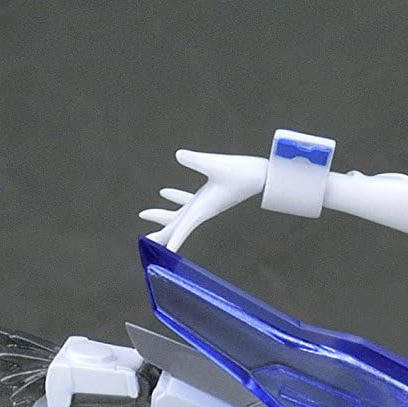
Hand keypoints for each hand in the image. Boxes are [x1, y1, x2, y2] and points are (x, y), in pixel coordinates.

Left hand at [140, 149, 268, 249]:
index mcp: (203, 208)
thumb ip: (196, 161)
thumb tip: (178, 155)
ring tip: (145, 215)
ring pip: (180, 214)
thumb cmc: (243, 172)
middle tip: (145, 240)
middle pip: (177, 225)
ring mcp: (205, 203)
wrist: (262, 176)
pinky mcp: (208, 195)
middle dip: (161, 232)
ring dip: (163, 216)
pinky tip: (164, 193)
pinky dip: (175, 199)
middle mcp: (202, 209)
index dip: (171, 241)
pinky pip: (187, 201)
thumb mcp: (217, 165)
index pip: (183, 228)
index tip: (160, 252)